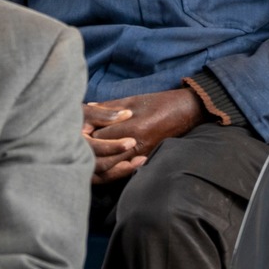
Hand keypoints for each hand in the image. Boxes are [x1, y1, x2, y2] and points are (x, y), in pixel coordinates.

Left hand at [85, 90, 203, 182]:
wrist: (189, 111)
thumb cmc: (162, 101)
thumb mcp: (135, 99)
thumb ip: (111, 106)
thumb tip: (88, 108)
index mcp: (133, 126)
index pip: (100, 136)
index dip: (87, 133)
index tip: (79, 128)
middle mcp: (137, 144)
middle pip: (103, 156)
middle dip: (90, 150)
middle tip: (79, 142)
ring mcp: (142, 154)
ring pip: (112, 167)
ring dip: (99, 161)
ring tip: (88, 152)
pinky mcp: (146, 159)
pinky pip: (123, 169)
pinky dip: (111, 167)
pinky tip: (103, 161)